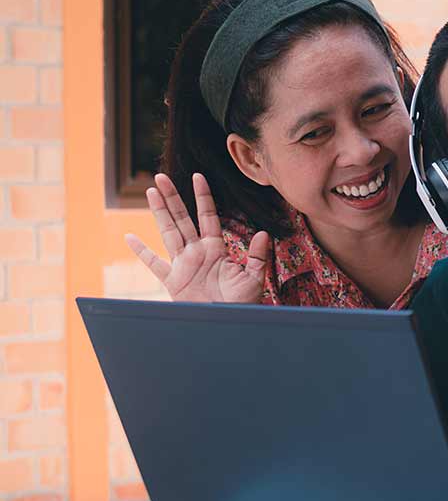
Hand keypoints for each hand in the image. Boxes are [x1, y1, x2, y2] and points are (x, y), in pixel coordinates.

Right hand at [125, 173, 269, 302]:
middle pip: (181, 219)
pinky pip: (154, 263)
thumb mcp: (253, 278)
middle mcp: (197, 253)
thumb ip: (257, 256)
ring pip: (167, 232)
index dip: (203, 197)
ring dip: (158, 212)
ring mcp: (183, 265)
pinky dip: (141, 251)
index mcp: (216, 249)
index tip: (198, 176)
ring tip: (150, 192)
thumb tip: (264, 234)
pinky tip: (130, 237)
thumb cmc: (243, 304)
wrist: (228, 324)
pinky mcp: (172, 281)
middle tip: (161, 177)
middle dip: (172, 197)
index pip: (207, 216)